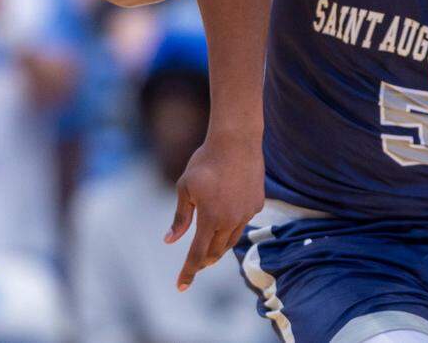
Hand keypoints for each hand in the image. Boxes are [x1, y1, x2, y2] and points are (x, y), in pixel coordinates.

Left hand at [166, 130, 263, 291]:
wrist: (236, 141)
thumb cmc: (205, 162)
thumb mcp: (185, 188)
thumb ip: (180, 218)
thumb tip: (169, 240)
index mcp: (210, 219)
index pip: (197, 254)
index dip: (188, 272)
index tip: (181, 286)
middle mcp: (231, 221)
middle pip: (216, 251)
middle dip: (204, 261)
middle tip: (195, 266)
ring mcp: (247, 213)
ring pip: (231, 240)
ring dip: (218, 247)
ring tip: (209, 249)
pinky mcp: (257, 204)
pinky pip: (242, 222)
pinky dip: (231, 226)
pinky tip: (226, 219)